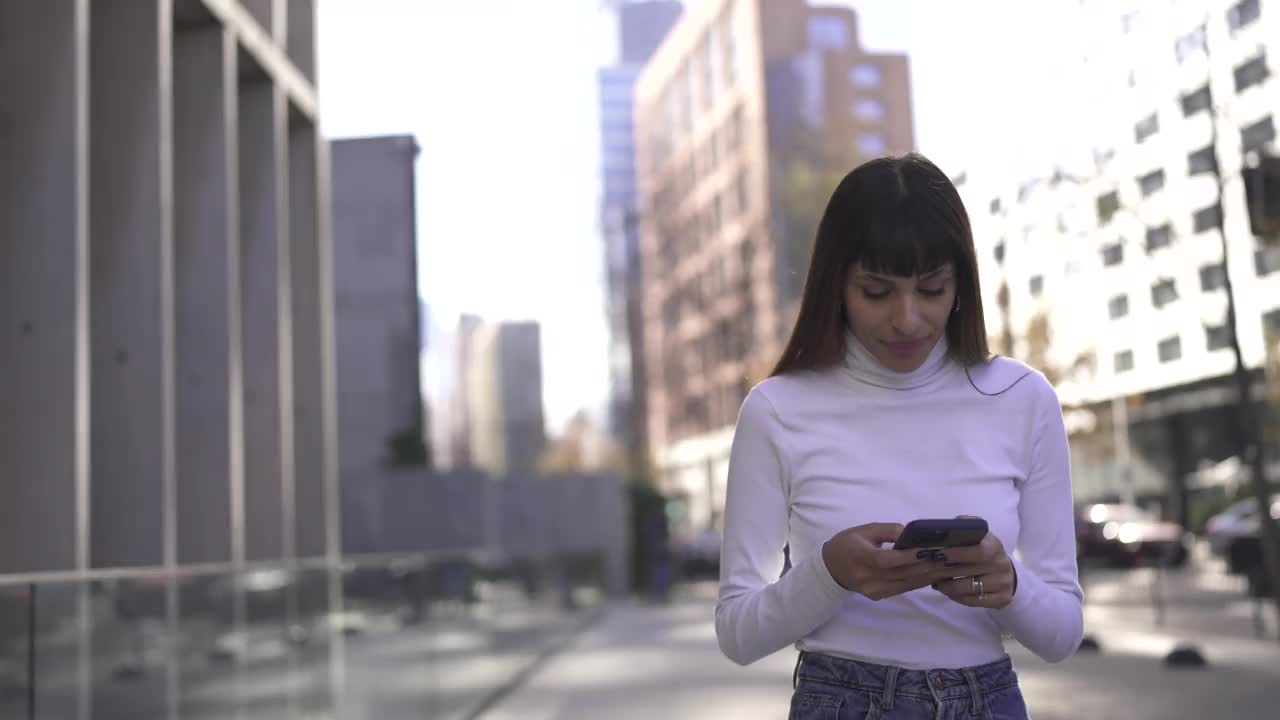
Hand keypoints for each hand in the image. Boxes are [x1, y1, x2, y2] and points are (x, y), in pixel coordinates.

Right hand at [822, 523, 957, 600]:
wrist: (831, 568)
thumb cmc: (848, 543)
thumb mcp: (864, 530)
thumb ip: (888, 531)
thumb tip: (911, 534)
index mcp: (861, 557)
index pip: (887, 559)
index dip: (909, 556)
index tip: (930, 549)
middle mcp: (868, 578)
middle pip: (902, 573)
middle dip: (927, 565)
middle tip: (949, 557)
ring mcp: (874, 590)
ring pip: (906, 584)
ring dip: (928, 575)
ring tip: (948, 566)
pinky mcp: (879, 596)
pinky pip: (903, 588)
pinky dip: (920, 581)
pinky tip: (934, 574)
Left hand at [929, 518, 1015, 609]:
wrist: (1006, 572)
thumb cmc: (984, 551)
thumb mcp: (979, 537)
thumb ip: (965, 527)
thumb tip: (947, 526)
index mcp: (994, 546)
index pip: (977, 551)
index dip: (957, 553)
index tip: (939, 553)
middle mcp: (1001, 565)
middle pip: (968, 571)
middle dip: (944, 571)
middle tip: (928, 569)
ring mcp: (1003, 584)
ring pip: (968, 588)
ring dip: (947, 586)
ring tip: (936, 582)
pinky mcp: (1002, 600)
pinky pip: (972, 601)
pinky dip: (956, 597)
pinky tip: (947, 591)